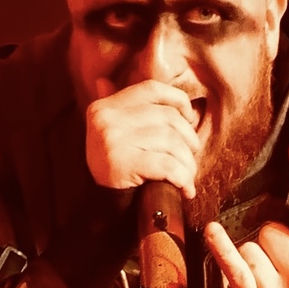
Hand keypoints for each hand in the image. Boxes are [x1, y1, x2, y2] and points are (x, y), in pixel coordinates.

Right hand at [85, 78, 201, 198]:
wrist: (98, 207)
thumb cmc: (114, 168)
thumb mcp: (112, 133)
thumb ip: (116, 109)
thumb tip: (103, 81)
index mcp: (106, 106)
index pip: (152, 89)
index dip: (178, 100)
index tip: (189, 119)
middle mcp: (106, 118)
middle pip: (167, 117)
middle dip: (188, 139)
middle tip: (191, 157)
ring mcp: (112, 140)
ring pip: (171, 142)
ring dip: (188, 163)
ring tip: (188, 176)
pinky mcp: (121, 163)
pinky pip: (166, 164)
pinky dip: (182, 177)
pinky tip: (185, 188)